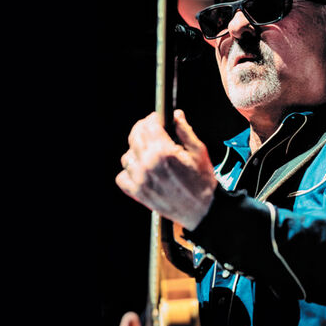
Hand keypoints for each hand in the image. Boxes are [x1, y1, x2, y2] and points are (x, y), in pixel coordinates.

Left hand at [116, 110, 216, 230]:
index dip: (154, 118)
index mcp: (164, 152)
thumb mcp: (199, 152)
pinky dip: (129, 172)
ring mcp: (141, 180)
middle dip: (143, 130)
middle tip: (152, 132)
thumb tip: (176, 115)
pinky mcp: (138, 193)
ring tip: (149, 154)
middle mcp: (148, 164)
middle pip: (135, 136)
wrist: (202, 211)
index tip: (158, 119)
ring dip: (136, 151)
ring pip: (127, 156)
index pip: (149, 125)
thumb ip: (185, 131)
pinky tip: (141, 171)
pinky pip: (122, 177)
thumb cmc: (202, 182)